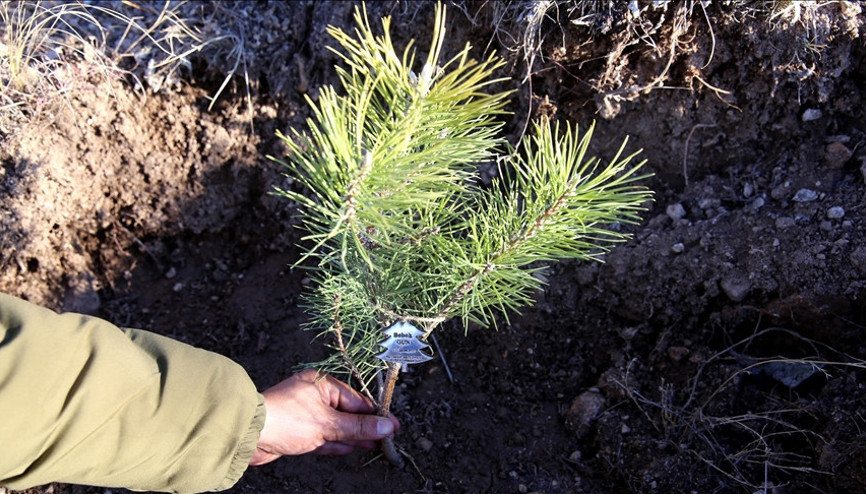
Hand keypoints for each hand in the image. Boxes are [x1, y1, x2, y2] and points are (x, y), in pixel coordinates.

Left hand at [249, 369, 398, 464]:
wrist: (247, 434)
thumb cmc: (286, 420)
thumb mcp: (328, 424)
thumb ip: (358, 427)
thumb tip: (386, 427)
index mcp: (323, 384)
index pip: (357, 400)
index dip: (375, 415)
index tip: (392, 427)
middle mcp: (314, 395)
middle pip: (347, 413)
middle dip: (365, 427)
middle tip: (386, 440)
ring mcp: (305, 414)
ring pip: (336, 426)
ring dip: (352, 437)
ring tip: (373, 446)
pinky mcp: (298, 431)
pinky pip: (323, 436)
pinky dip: (336, 443)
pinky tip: (350, 449)